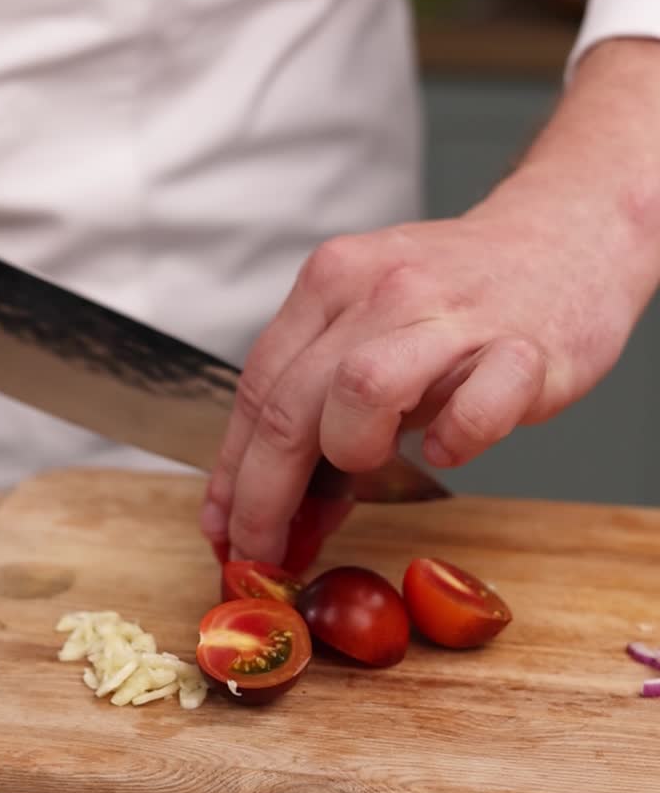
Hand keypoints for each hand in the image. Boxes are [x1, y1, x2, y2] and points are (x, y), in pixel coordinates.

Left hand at [201, 40, 659, 563]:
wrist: (566, 238)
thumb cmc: (463, 296)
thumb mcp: (375, 328)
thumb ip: (324, 405)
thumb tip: (281, 510)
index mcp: (332, 282)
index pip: (258, 389)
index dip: (233, 474)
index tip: (226, 533)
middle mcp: (381, 289)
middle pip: (292, 405)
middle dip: (265, 497)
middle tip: (266, 553)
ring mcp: (454, 315)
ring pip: (361, 391)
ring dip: (354, 452)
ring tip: (377, 462)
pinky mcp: (524, 347)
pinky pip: (476, 409)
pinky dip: (456, 441)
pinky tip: (450, 448)